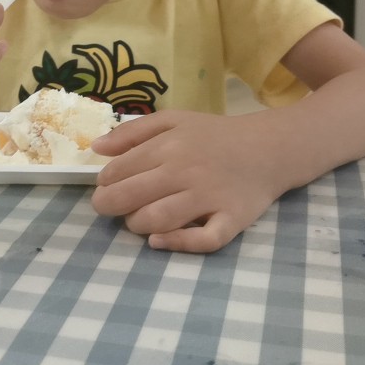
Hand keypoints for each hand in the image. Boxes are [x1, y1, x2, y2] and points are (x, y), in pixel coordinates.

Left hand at [90, 110, 286, 252]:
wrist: (268, 147)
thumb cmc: (214, 135)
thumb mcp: (173, 120)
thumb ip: (133, 131)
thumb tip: (96, 148)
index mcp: (169, 146)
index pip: (120, 170)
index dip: (104, 183)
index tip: (107, 186)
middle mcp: (186, 172)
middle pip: (131, 197)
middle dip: (109, 206)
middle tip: (110, 207)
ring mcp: (210, 198)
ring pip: (158, 220)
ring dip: (136, 225)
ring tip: (137, 220)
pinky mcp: (231, 220)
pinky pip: (203, 241)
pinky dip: (178, 244)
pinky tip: (159, 240)